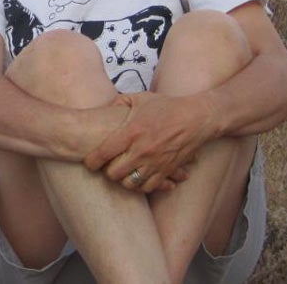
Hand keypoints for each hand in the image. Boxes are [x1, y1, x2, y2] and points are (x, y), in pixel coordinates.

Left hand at [83, 91, 217, 192]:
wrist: (197, 118)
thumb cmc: (167, 106)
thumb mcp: (140, 98)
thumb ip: (119, 102)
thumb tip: (103, 107)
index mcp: (132, 132)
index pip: (103, 153)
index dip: (91, 161)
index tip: (89, 162)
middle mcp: (142, 150)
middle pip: (114, 173)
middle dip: (107, 171)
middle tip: (107, 166)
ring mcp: (156, 163)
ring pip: (130, 184)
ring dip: (123, 180)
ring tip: (122, 172)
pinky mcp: (167, 171)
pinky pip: (148, 187)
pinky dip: (140, 186)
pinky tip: (138, 177)